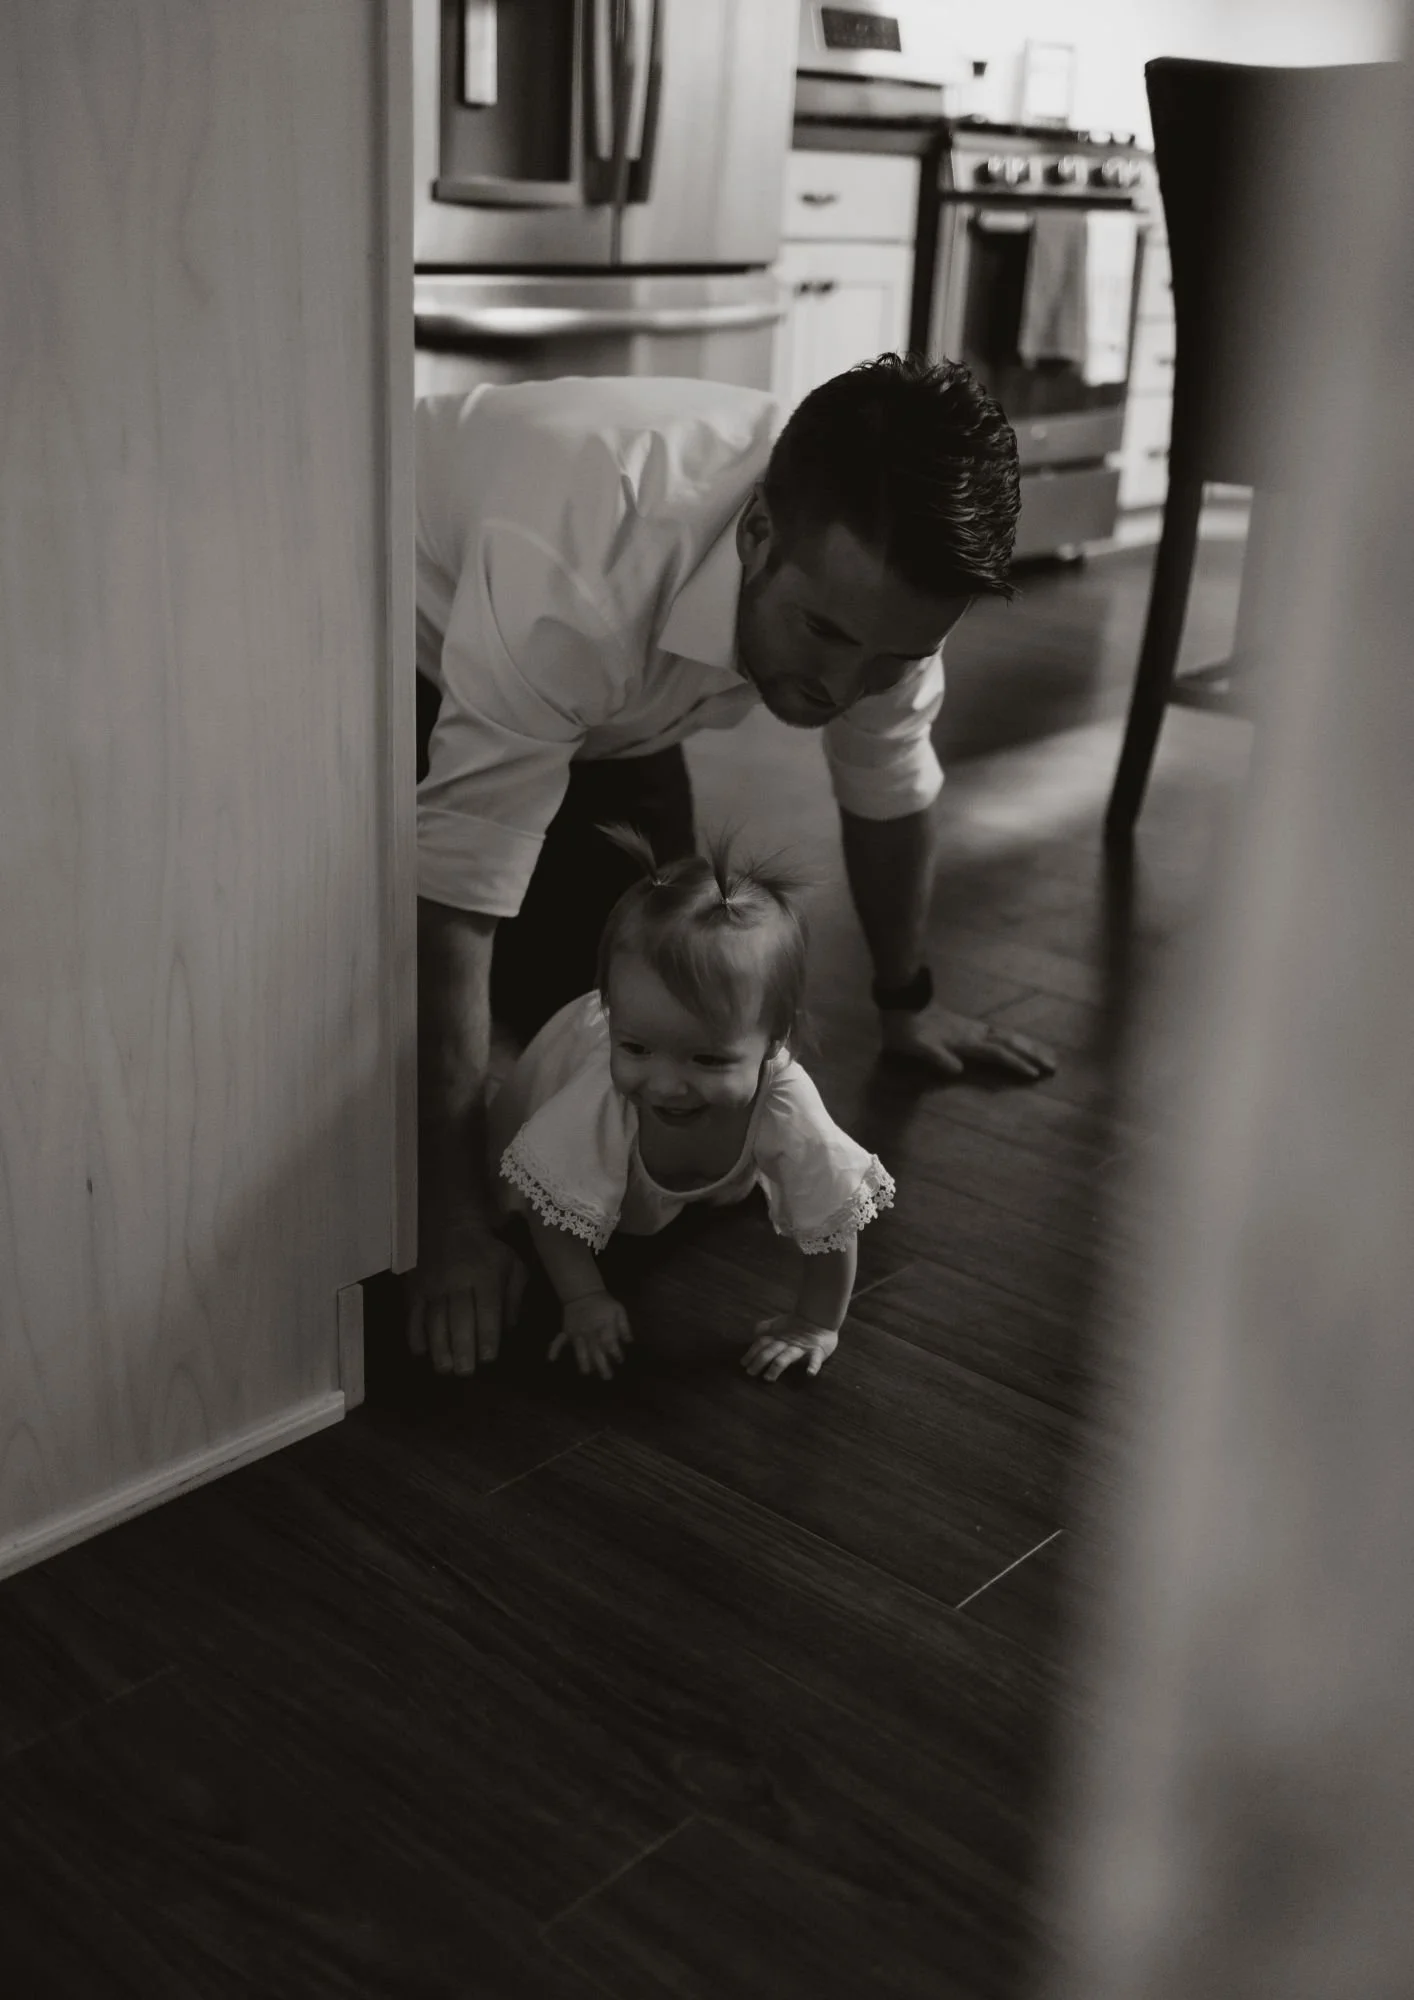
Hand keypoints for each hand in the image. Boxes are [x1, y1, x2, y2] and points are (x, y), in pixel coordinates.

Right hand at [405, 1218, 525, 1376]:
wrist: (451, 1225)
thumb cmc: (488, 1252)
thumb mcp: (512, 1266)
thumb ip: (514, 1297)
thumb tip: (509, 1330)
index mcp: (485, 1276)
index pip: (487, 1308)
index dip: (487, 1334)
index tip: (488, 1358)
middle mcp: (458, 1281)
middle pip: (459, 1318)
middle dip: (462, 1347)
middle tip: (465, 1372)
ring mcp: (433, 1285)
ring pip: (435, 1319)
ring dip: (439, 1347)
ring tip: (444, 1369)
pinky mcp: (415, 1288)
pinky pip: (413, 1313)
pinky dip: (414, 1334)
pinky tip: (420, 1352)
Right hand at [549, 1291, 632, 1380]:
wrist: (583, 1293)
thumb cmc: (603, 1304)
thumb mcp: (618, 1310)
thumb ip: (624, 1326)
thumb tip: (629, 1341)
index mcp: (603, 1326)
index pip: (610, 1342)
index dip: (615, 1352)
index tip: (620, 1360)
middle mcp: (590, 1332)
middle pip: (596, 1350)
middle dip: (602, 1364)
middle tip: (607, 1377)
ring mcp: (576, 1332)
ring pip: (579, 1349)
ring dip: (583, 1360)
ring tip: (586, 1372)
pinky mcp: (567, 1332)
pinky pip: (559, 1340)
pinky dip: (554, 1349)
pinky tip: (551, 1359)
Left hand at [742, 1314, 838, 1382]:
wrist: (820, 1317)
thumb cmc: (798, 1324)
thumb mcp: (780, 1324)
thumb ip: (766, 1327)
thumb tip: (755, 1331)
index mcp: (778, 1337)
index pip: (762, 1343)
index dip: (752, 1352)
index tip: (743, 1363)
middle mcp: (787, 1343)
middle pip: (770, 1351)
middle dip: (759, 1361)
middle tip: (750, 1372)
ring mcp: (802, 1348)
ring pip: (786, 1357)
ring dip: (776, 1366)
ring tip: (769, 1377)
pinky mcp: (817, 1351)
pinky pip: (815, 1359)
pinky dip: (813, 1366)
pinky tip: (809, 1373)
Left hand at [880, 1002, 1054, 1081]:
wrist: (903, 1002)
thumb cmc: (907, 1030)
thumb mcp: (917, 1047)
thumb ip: (936, 1057)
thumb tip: (957, 1069)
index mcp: (965, 1041)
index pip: (997, 1053)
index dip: (1015, 1063)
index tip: (1034, 1074)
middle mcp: (975, 1033)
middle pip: (1010, 1043)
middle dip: (1033, 1054)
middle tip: (1054, 1064)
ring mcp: (974, 1028)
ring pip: (1008, 1036)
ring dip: (1029, 1045)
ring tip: (1047, 1054)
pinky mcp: (971, 1026)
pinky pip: (1000, 1033)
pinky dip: (1016, 1039)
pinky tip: (1020, 1042)